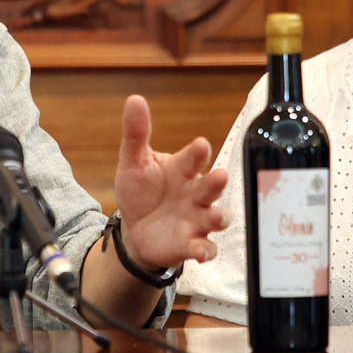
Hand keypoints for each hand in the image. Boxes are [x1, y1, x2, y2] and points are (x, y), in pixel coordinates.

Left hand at [112, 95, 230, 270]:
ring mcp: (196, 219)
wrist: (135, 228)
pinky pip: (204, 248)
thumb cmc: (141, 191)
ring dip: (218, 217)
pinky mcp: (190, 243)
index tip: (200, 146)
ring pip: (215, 216)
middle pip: (211, 185)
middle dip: (216, 181)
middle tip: (219, 176)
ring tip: (215, 217)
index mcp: (182, 169)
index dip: (198, 152)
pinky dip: (205, 251)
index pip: (193, 158)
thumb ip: (136, 134)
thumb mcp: (133, 163)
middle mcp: (194, 193)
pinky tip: (201, 252)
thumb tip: (134, 100)